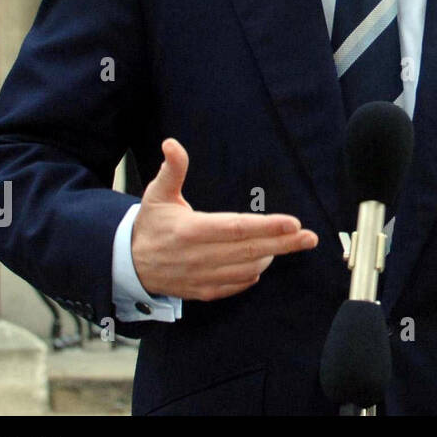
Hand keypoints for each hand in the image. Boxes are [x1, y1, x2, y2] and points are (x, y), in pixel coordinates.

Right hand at [131, 138, 317, 301]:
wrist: (126, 264)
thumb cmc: (150, 225)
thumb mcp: (157, 193)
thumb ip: (172, 169)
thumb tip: (172, 144)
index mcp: (190, 231)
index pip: (236, 229)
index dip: (266, 226)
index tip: (293, 223)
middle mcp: (197, 257)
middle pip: (249, 251)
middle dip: (283, 244)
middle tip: (310, 238)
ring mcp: (200, 277)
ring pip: (246, 270)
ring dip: (269, 257)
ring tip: (287, 243)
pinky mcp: (201, 291)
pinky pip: (235, 286)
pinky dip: (252, 275)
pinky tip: (263, 262)